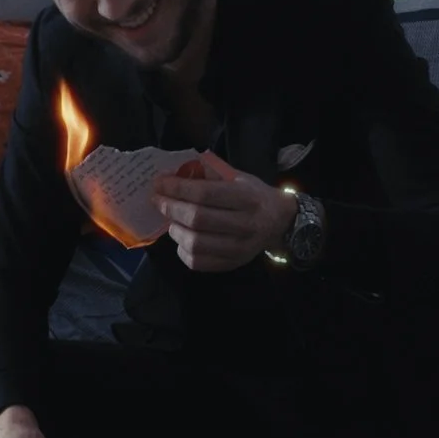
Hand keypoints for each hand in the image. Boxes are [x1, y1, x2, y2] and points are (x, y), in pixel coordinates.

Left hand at [152, 158, 296, 272]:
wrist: (280, 221)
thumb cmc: (254, 195)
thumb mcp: (238, 177)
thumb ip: (210, 174)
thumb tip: (174, 174)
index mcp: (247, 198)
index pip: (205, 194)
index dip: (178, 188)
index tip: (160, 183)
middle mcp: (246, 225)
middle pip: (198, 219)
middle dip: (171, 208)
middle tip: (158, 201)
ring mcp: (240, 248)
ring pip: (196, 243)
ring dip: (176, 230)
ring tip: (172, 221)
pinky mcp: (233, 263)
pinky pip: (199, 263)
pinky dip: (182, 251)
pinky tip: (182, 239)